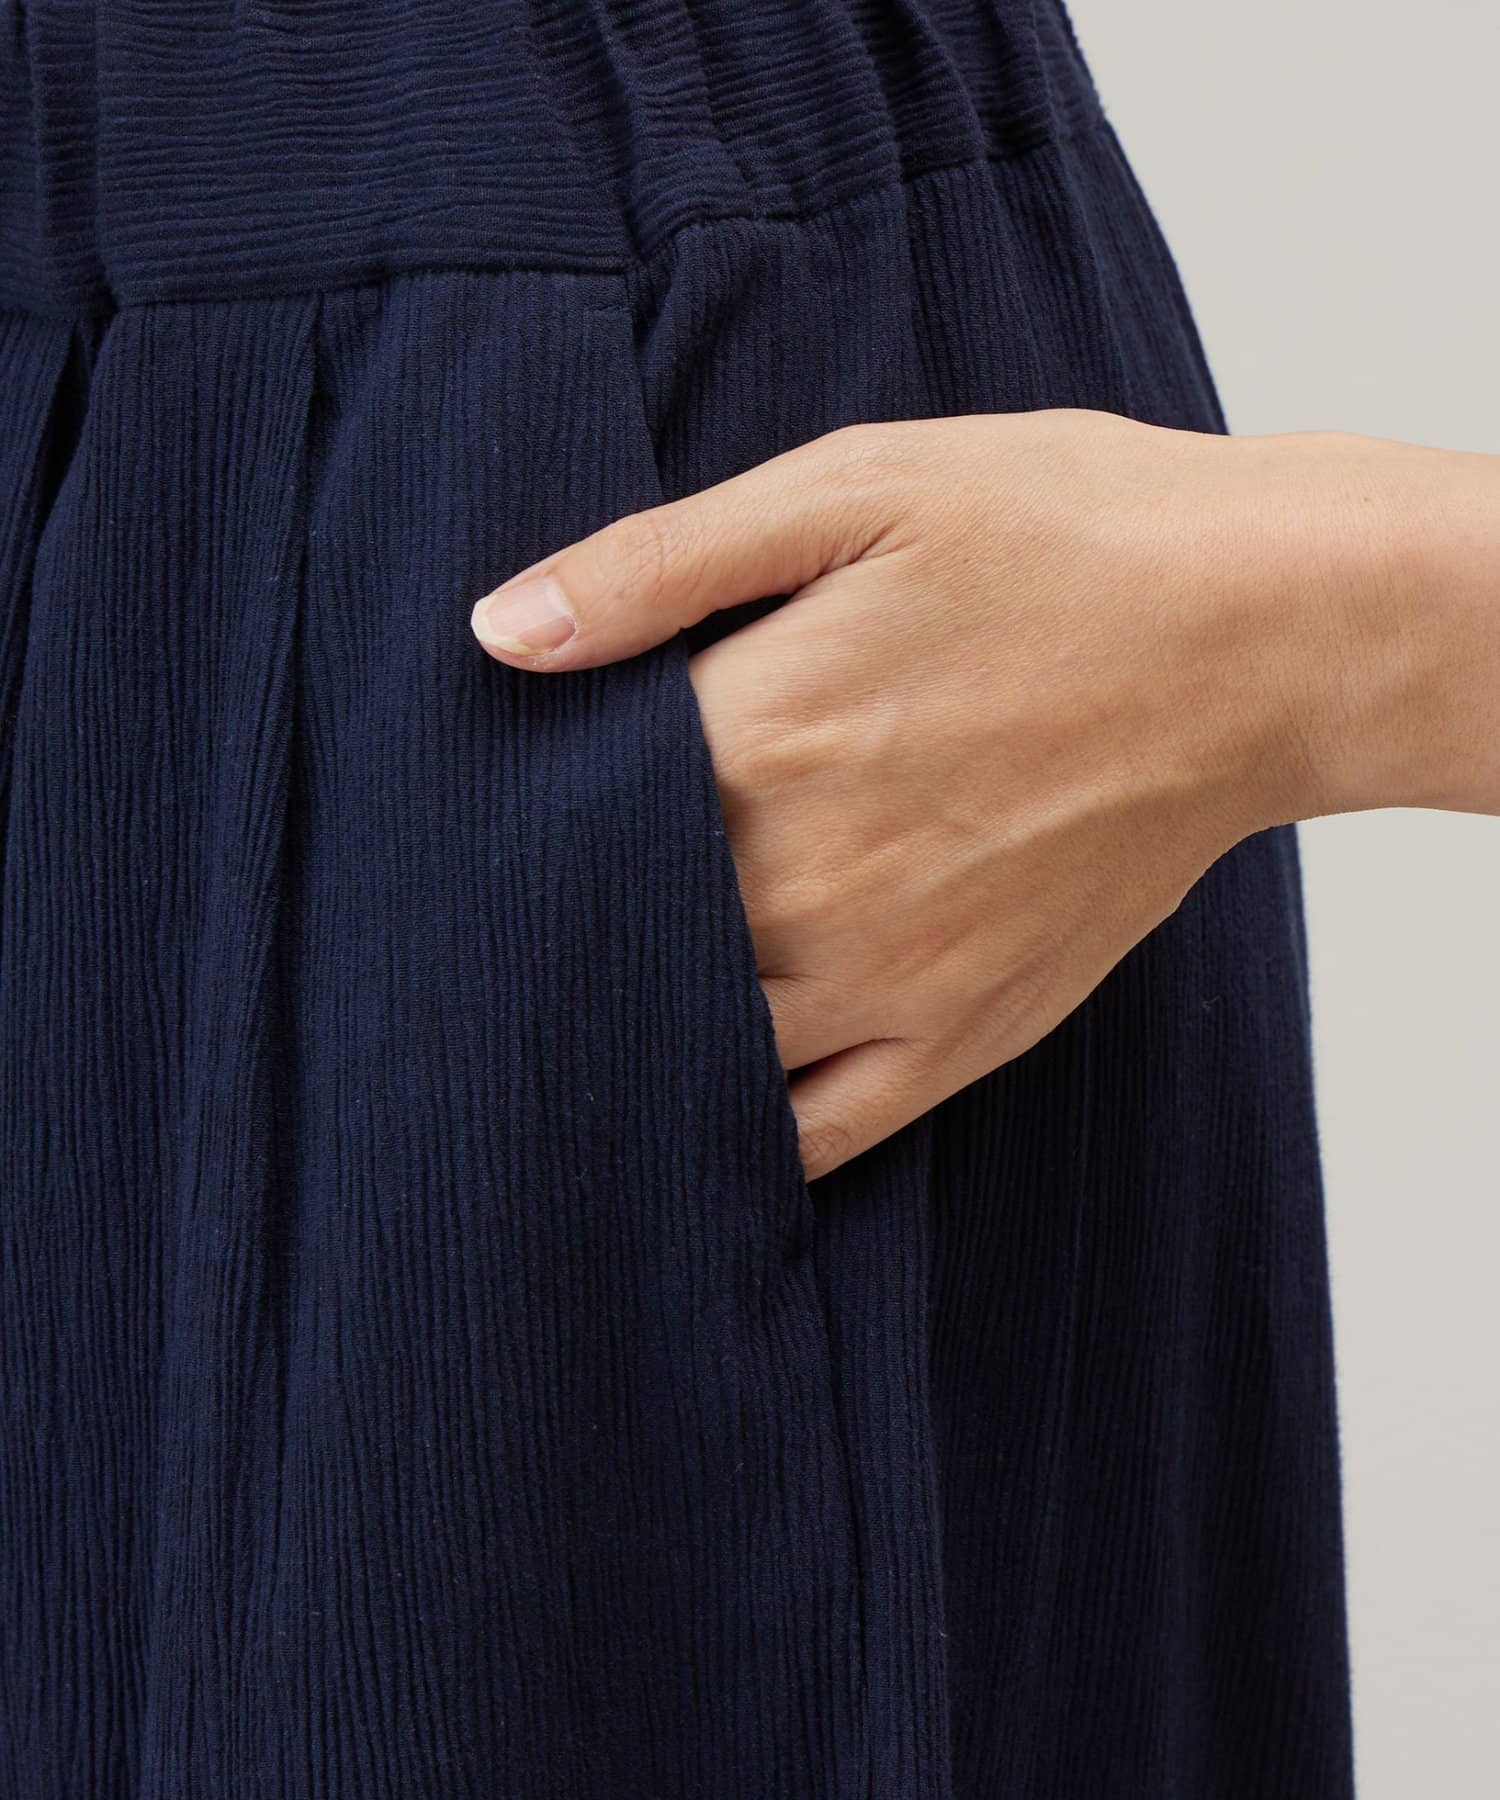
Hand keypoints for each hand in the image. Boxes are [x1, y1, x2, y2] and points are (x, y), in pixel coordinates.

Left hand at [470, 410, 1499, 1176]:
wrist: (1266, 633)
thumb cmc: (1066, 535)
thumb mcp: (856, 489)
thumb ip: (662, 566)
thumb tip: (500, 631)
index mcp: (762, 737)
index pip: (559, 821)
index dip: (502, 825)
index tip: (462, 831)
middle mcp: (807, 884)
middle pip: (606, 948)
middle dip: (543, 936)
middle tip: (485, 935)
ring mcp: (887, 979)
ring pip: (691, 1053)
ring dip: (619, 1040)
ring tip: (557, 1027)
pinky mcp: (963, 1034)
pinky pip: (812, 1130)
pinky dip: (735, 1134)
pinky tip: (687, 1112)